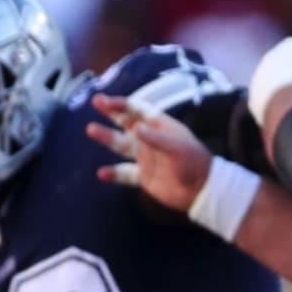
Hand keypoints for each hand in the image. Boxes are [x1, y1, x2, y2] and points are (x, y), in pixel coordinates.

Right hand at [85, 93, 212, 212]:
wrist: (201, 191)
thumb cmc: (193, 163)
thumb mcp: (177, 148)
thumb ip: (155, 138)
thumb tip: (134, 127)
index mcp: (161, 127)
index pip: (139, 111)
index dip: (122, 105)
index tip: (105, 101)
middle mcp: (150, 139)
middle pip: (126, 122)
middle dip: (111, 112)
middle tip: (95, 101)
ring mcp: (146, 158)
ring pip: (121, 145)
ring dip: (106, 137)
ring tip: (90, 129)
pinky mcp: (143, 176)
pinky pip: (124, 173)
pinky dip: (113, 174)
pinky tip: (101, 174)